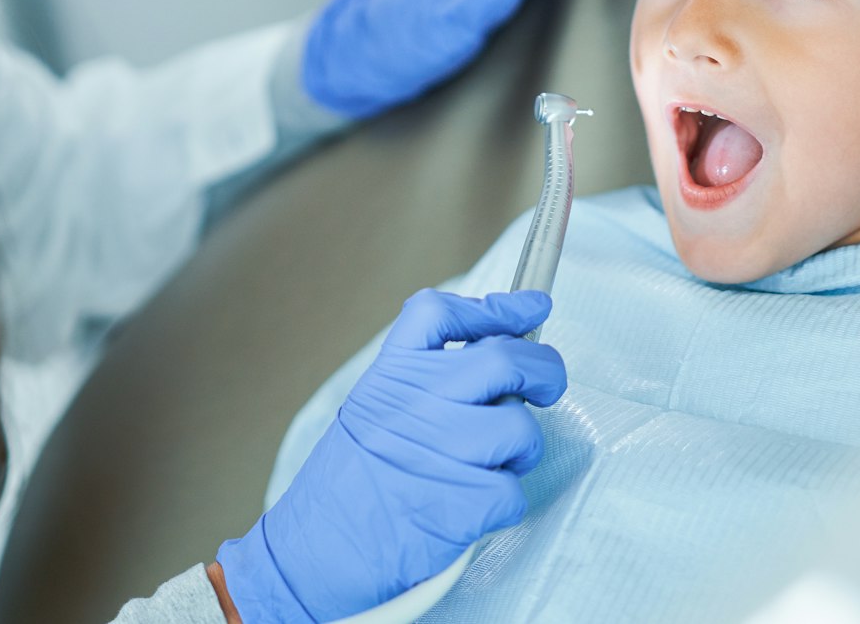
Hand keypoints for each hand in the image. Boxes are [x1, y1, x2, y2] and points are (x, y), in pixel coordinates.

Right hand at [215, 289, 565, 622]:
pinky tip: (477, 504)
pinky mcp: (460, 504)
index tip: (531, 307)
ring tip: (499, 462)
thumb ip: (422, 377)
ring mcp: (441, 451)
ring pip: (520, 427)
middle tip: (546, 384)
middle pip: (505, 359)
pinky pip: (512, 491)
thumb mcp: (370, 407)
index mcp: (391, 375)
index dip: (496, 308)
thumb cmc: (347, 483)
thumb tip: (493, 347)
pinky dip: (504, 502)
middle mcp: (417, 402)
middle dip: (543, 370)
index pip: (444, 313)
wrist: (313, 552)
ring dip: (522, 448)